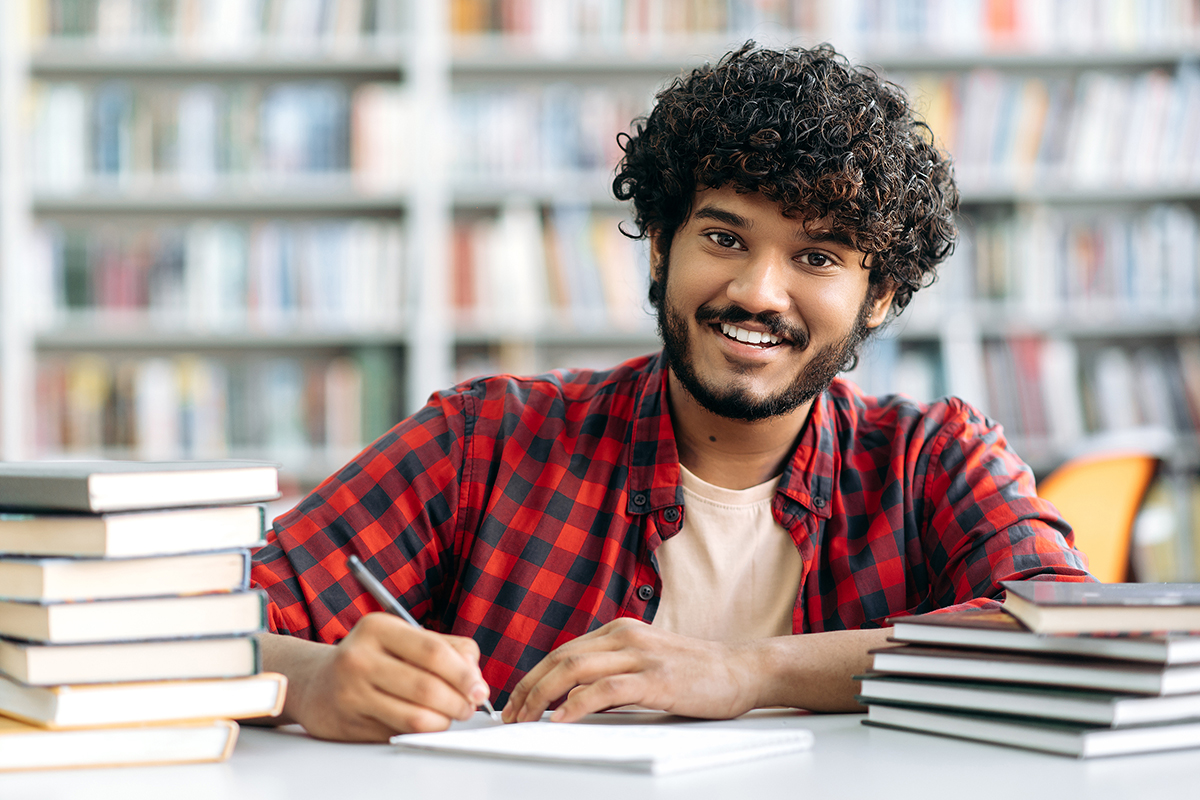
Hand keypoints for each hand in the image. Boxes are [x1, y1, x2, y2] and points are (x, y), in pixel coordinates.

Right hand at [261, 614, 490, 740]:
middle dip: (458, 702)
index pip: (433, 652)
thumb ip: (447, 649)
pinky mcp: (348, 725)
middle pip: (427, 688)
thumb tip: (476, 678)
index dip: (464, 674)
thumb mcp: (404, 638)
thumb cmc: (372, 658)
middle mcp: (359, 658)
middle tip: (468, 706)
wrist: (316, 683)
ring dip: (444, 721)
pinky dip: (420, 731)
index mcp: (377, 628)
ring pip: (415, 717)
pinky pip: (399, 733)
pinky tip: (423, 721)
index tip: (480, 689)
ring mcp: (351, 693)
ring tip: (450, 716)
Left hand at [501, 618, 758, 723]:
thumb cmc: (697, 672)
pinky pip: (605, 689)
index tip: (516, 702)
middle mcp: (625, 636)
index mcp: (620, 631)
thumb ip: (613, 674)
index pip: (563, 652)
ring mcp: (640, 654)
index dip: (533, 677)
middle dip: (528, 688)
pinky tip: (561, 718)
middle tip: (510, 715)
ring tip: (525, 719)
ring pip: (574, 669)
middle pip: (560, 658)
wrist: (743, 670)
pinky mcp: (655, 678)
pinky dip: (577, 703)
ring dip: (541, 696)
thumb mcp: (646, 663)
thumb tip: (572, 698)